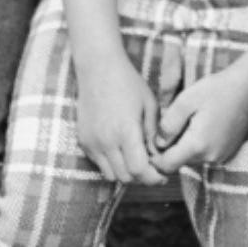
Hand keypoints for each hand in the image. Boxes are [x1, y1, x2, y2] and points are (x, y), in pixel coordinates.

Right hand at [74, 56, 166, 184]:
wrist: (98, 68)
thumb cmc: (128, 83)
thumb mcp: (150, 105)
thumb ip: (153, 135)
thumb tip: (157, 158)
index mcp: (126, 131)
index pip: (140, 170)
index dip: (154, 178)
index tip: (163, 175)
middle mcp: (106, 141)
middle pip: (126, 177)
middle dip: (142, 177)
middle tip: (153, 169)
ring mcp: (92, 142)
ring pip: (111, 175)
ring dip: (126, 173)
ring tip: (137, 160)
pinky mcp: (84, 141)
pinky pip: (99, 164)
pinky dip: (112, 164)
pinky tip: (121, 150)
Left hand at [150, 61, 247, 173]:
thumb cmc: (216, 90)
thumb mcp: (186, 100)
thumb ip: (168, 124)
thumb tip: (158, 144)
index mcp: (197, 145)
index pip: (166, 166)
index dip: (154, 157)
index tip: (150, 141)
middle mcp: (209, 156)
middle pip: (178, 162)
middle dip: (169, 149)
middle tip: (168, 125)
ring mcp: (220, 156)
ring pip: (190, 158)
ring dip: (183, 146)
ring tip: (187, 121)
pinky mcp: (226, 153)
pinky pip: (203, 154)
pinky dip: (197, 144)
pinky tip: (200, 123)